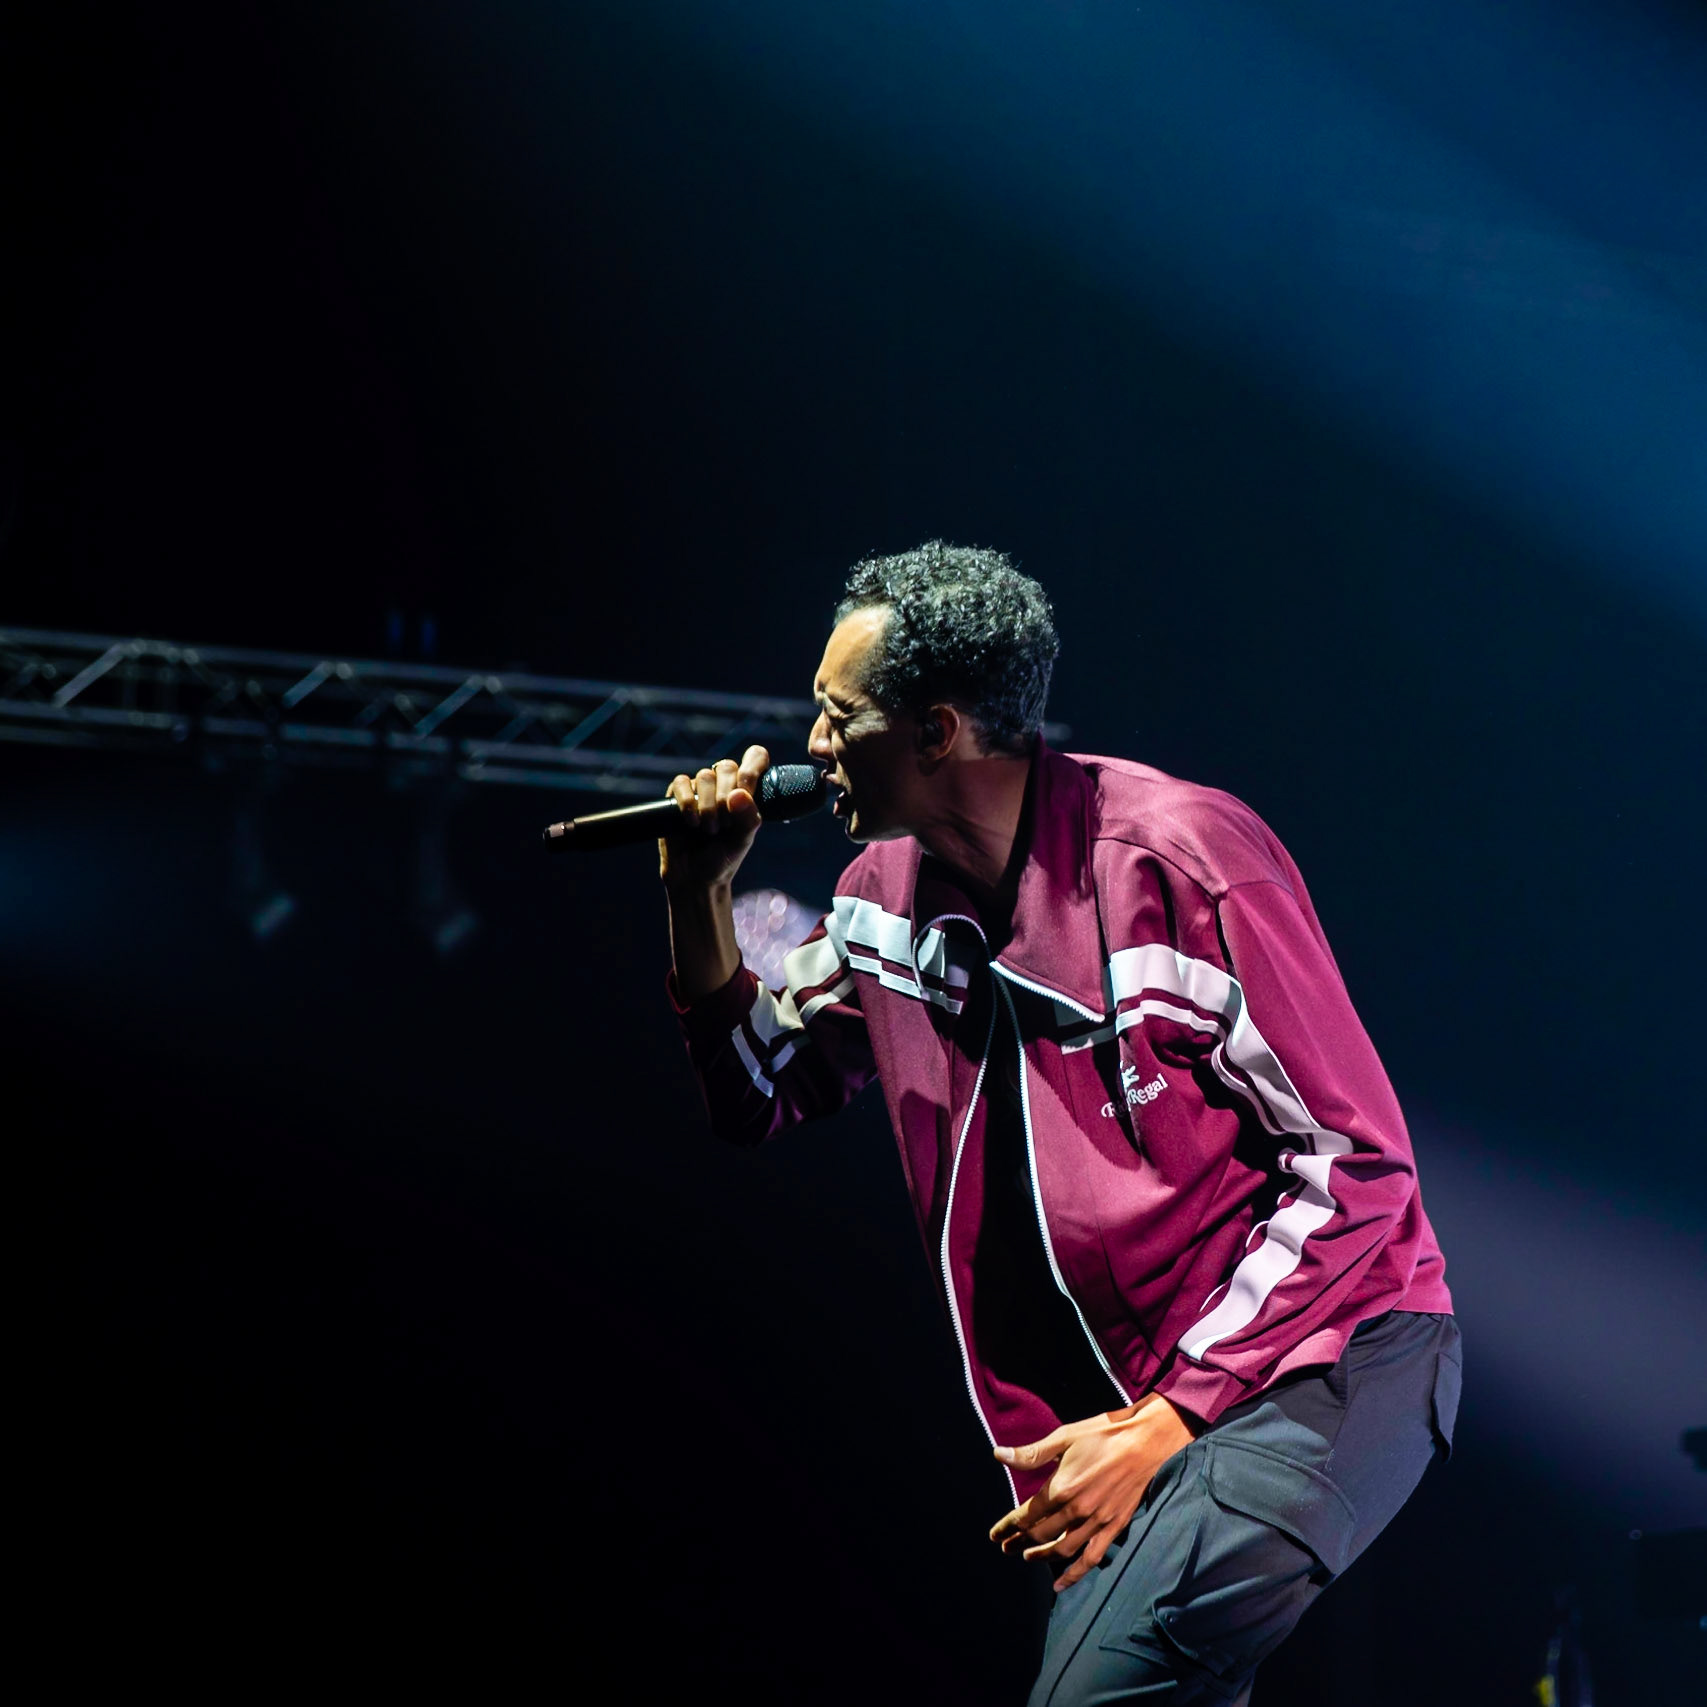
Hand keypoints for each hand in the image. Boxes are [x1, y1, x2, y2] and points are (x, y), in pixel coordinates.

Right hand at [658, 744, 770, 890]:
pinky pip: (681, 783)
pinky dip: (686, 802)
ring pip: (704, 776)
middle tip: (725, 825)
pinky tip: (690, 822)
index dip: (752, 767)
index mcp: (746, 790)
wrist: (696, 877)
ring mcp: (699, 788)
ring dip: (707, 805)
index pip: (755, 757)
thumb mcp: (742, 840)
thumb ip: (747, 817)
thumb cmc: (724, 858)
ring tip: (709, 829)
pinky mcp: (677, 795)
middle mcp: (724, 784)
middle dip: (726, 797)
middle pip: (727, 767)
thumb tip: (739, 793)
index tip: (747, 791)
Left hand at [988, 1394, 1198, 1591]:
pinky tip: (1061, 1584)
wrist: (1145, 1442)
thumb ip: (1032, 1454)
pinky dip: (1074, 1574)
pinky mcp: (1114, 1528)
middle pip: (1040, 1534)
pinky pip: (1091, 1558)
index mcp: (1060, 1488)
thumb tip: (998, 1455)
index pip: (1026, 1515)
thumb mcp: (1064, 1437)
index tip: (994, 1534)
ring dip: (1041, 1557)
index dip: (1007, 1526)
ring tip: (1027, 1558)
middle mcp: (1076, 1510)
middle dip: (1019, 1542)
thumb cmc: (1102, 1435)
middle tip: (1006, 1547)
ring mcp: (1096, 1522)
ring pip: (1062, 1550)